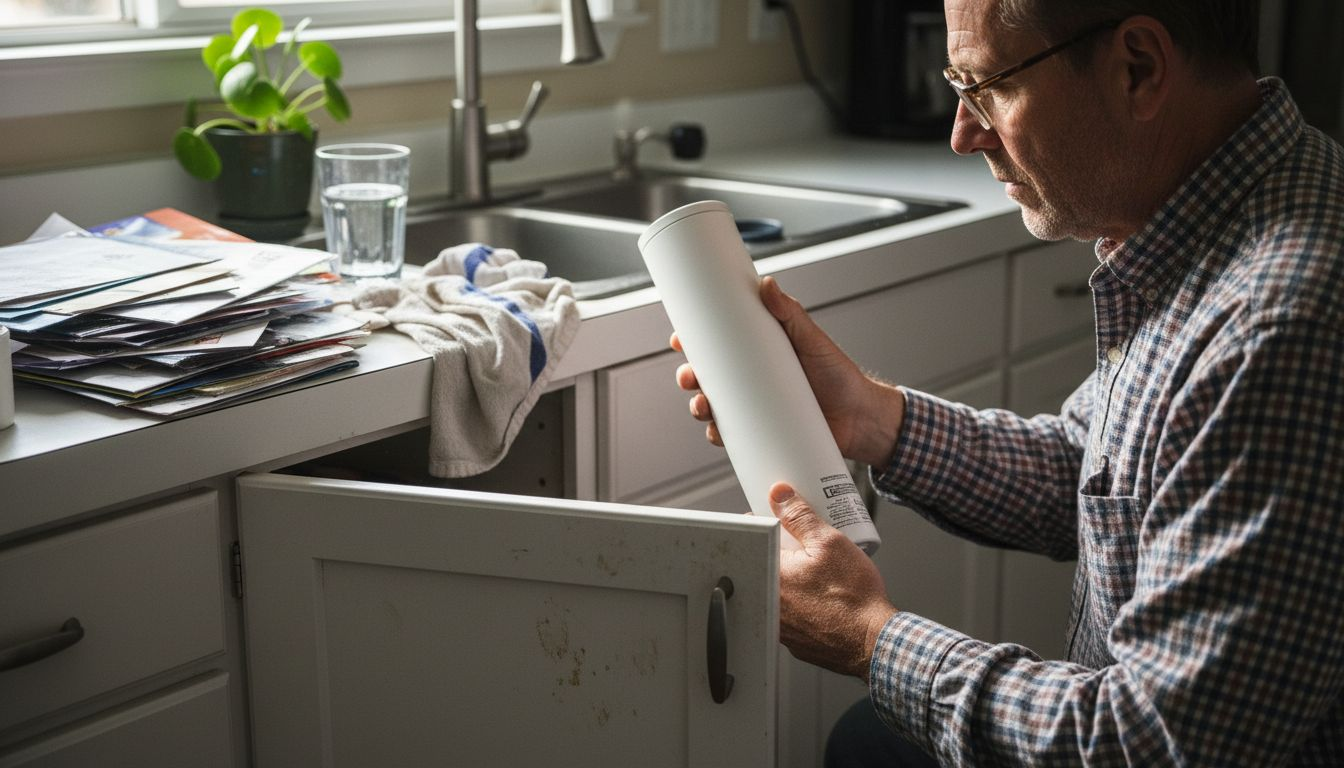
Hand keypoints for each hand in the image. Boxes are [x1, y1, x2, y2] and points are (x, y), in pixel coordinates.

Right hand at [671, 276, 906, 466]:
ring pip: (713, 408)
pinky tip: (716, 434)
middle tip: (691, 377)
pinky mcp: (762, 434)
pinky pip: (731, 437)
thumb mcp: (813, 340)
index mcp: (758, 355)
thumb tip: (767, 284)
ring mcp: (755, 409)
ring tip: (703, 407)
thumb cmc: (840, 376)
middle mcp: (751, 382)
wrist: (862, 419)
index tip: (680, 339)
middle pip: (708, 378)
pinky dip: (718, 436)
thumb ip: (790, 313)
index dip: (693, 343)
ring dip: (699, 407)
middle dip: (689, 377)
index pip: (717, 346)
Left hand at [770, 482, 895, 680]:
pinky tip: (821, 599)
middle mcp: (768, 602)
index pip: (754, 540)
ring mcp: (779, 626)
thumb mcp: (830, 542)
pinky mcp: (792, 640)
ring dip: (791, 581)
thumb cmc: (853, 596)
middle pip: (766, 566)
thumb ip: (800, 516)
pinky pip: (790, 615)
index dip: (767, 526)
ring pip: (777, 592)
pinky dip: (801, 604)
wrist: (873, 641)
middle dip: (782, 554)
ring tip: (816, 574)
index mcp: (771, 575)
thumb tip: (780, 494)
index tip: (779, 522)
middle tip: (804, 548)